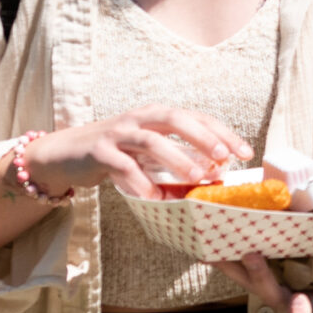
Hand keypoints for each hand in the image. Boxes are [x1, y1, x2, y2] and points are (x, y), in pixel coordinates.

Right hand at [26, 106, 252, 199]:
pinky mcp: (98, 151)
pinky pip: (122, 165)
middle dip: (202, 137)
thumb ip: (178, 158)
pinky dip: (139, 181)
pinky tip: (153, 196)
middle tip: (223, 158)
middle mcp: (139, 118)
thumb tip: (216, 180)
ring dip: (177, 158)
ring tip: (197, 177)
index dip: (223, 132)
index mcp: (158, 115)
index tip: (246, 152)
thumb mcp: (150, 152)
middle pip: (175, 119)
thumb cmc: (119, 153)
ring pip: (151, 140)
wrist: (66, 153)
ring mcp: (118, 133)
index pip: (197, 117)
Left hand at [217, 241, 312, 312]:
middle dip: (260, 278)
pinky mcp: (269, 268)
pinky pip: (247, 264)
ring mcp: (279, 284)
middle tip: (252, 255)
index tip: (301, 304)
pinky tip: (216, 238)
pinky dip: (231, 253)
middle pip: (272, 296)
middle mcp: (294, 298)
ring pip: (252, 281)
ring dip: (232, 266)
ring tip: (212, 249)